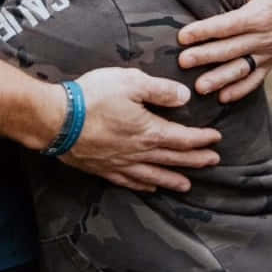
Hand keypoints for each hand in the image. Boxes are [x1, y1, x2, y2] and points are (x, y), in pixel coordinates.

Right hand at [63, 67, 220, 191]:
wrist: (56, 120)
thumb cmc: (92, 97)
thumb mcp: (130, 82)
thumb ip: (159, 90)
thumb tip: (185, 97)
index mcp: (149, 131)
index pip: (183, 138)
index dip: (201, 139)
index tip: (216, 139)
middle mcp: (139, 152)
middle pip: (173, 159)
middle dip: (195, 160)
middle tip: (212, 162)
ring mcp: (120, 163)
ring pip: (154, 175)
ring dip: (173, 179)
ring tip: (187, 185)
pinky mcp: (103, 169)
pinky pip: (129, 181)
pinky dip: (143, 186)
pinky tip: (149, 188)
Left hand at [176, 0, 271, 102]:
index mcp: (260, 13)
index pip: (228, 25)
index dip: (205, 31)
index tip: (183, 36)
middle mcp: (265, 36)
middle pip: (231, 49)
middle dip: (205, 56)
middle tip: (183, 62)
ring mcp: (269, 51)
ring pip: (241, 68)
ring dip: (220, 79)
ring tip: (200, 87)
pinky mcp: (271, 61)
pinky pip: (256, 79)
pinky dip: (240, 89)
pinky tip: (223, 97)